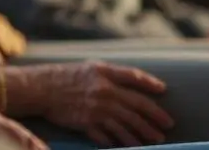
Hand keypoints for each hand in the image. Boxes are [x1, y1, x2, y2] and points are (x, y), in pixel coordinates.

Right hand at [25, 61, 172, 146]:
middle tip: (167, 126)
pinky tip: (125, 146)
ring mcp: (96, 109)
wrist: (41, 89)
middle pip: (136, 107)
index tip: (163, 90)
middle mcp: (104, 91)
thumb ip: (111, 74)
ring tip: (153, 141)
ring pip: (126, 125)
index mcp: (104, 74)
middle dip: (154, 118)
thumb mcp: (89, 67)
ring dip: (141, 135)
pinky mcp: (87, 124)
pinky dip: (117, 142)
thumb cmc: (65, 76)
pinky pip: (107, 136)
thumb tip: (134, 82)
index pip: (134, 77)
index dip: (150, 83)